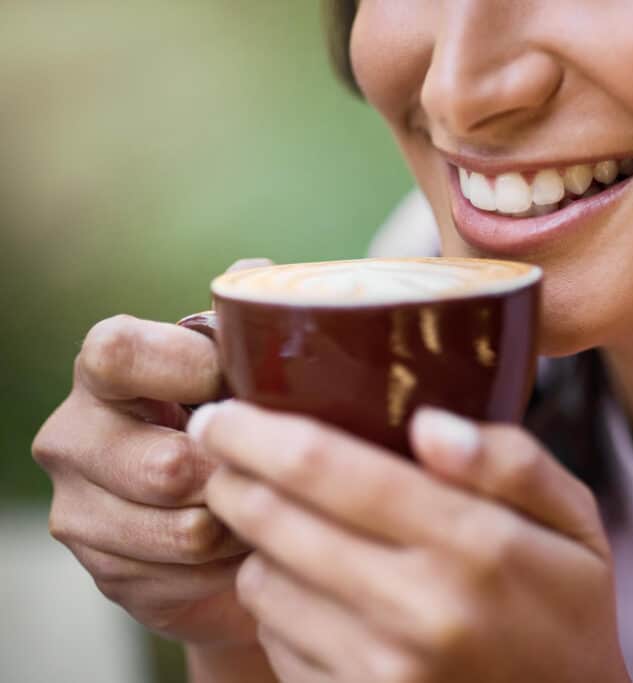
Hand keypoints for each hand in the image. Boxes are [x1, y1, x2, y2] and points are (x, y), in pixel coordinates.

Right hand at [31, 259, 272, 650]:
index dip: (192, 370)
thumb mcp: (241, 369)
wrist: (217, 517)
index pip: (120, 353)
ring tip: (259, 501)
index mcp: (104, 368)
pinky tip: (237, 544)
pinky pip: (187, 576)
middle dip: (236, 472)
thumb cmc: (234, 422)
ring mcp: (78, 508)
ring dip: (242, 522)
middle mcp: (73, 435)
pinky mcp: (102, 571)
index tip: (238, 387)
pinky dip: (229, 565)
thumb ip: (244, 326)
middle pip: (164, 466)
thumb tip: (258, 270)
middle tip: (266, 464)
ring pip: (185, 530)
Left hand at [195, 401, 630, 682]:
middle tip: (226, 455)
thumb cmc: (567, 611)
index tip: (222, 412)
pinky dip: (281, 606)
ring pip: (262, 582)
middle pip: (273, 521)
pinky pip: (275, 642)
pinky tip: (317, 591)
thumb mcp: (575, 522)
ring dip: (259, 544)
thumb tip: (428, 425)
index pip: (328, 469)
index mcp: (475, 546)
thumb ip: (513, 464)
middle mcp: (419, 612)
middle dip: (232, 477)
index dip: (256, 433)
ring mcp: (381, 673)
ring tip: (291, 527)